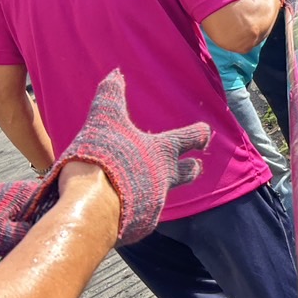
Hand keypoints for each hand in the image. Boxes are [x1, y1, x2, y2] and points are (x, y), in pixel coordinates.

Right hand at [41, 70, 210, 245]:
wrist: (92, 205)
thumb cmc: (103, 157)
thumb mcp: (104, 120)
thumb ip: (111, 96)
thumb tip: (116, 72)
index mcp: (163, 151)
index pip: (190, 137)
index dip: (199, 134)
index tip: (205, 132)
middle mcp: (166, 177)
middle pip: (189, 172)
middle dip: (192, 168)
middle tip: (194, 166)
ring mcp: (156, 203)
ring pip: (164, 194)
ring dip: (157, 188)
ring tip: (144, 186)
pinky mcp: (141, 224)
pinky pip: (143, 214)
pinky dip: (136, 208)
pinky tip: (123, 207)